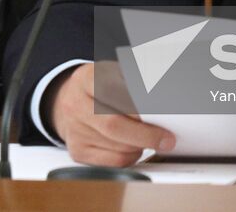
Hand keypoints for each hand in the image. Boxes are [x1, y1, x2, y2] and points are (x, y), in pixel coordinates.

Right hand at [46, 63, 173, 166]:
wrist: (69, 102)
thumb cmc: (98, 88)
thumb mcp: (111, 73)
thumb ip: (132, 82)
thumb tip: (161, 95)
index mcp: (86, 79)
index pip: (111, 91)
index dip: (136, 104)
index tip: (161, 113)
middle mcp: (76, 105)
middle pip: (113, 125)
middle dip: (145, 135)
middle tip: (166, 139)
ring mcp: (74, 130)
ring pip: (117, 147)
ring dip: (140, 145)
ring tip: (150, 138)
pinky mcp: (78, 151)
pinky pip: (113, 161)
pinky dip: (131, 157)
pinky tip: (135, 147)